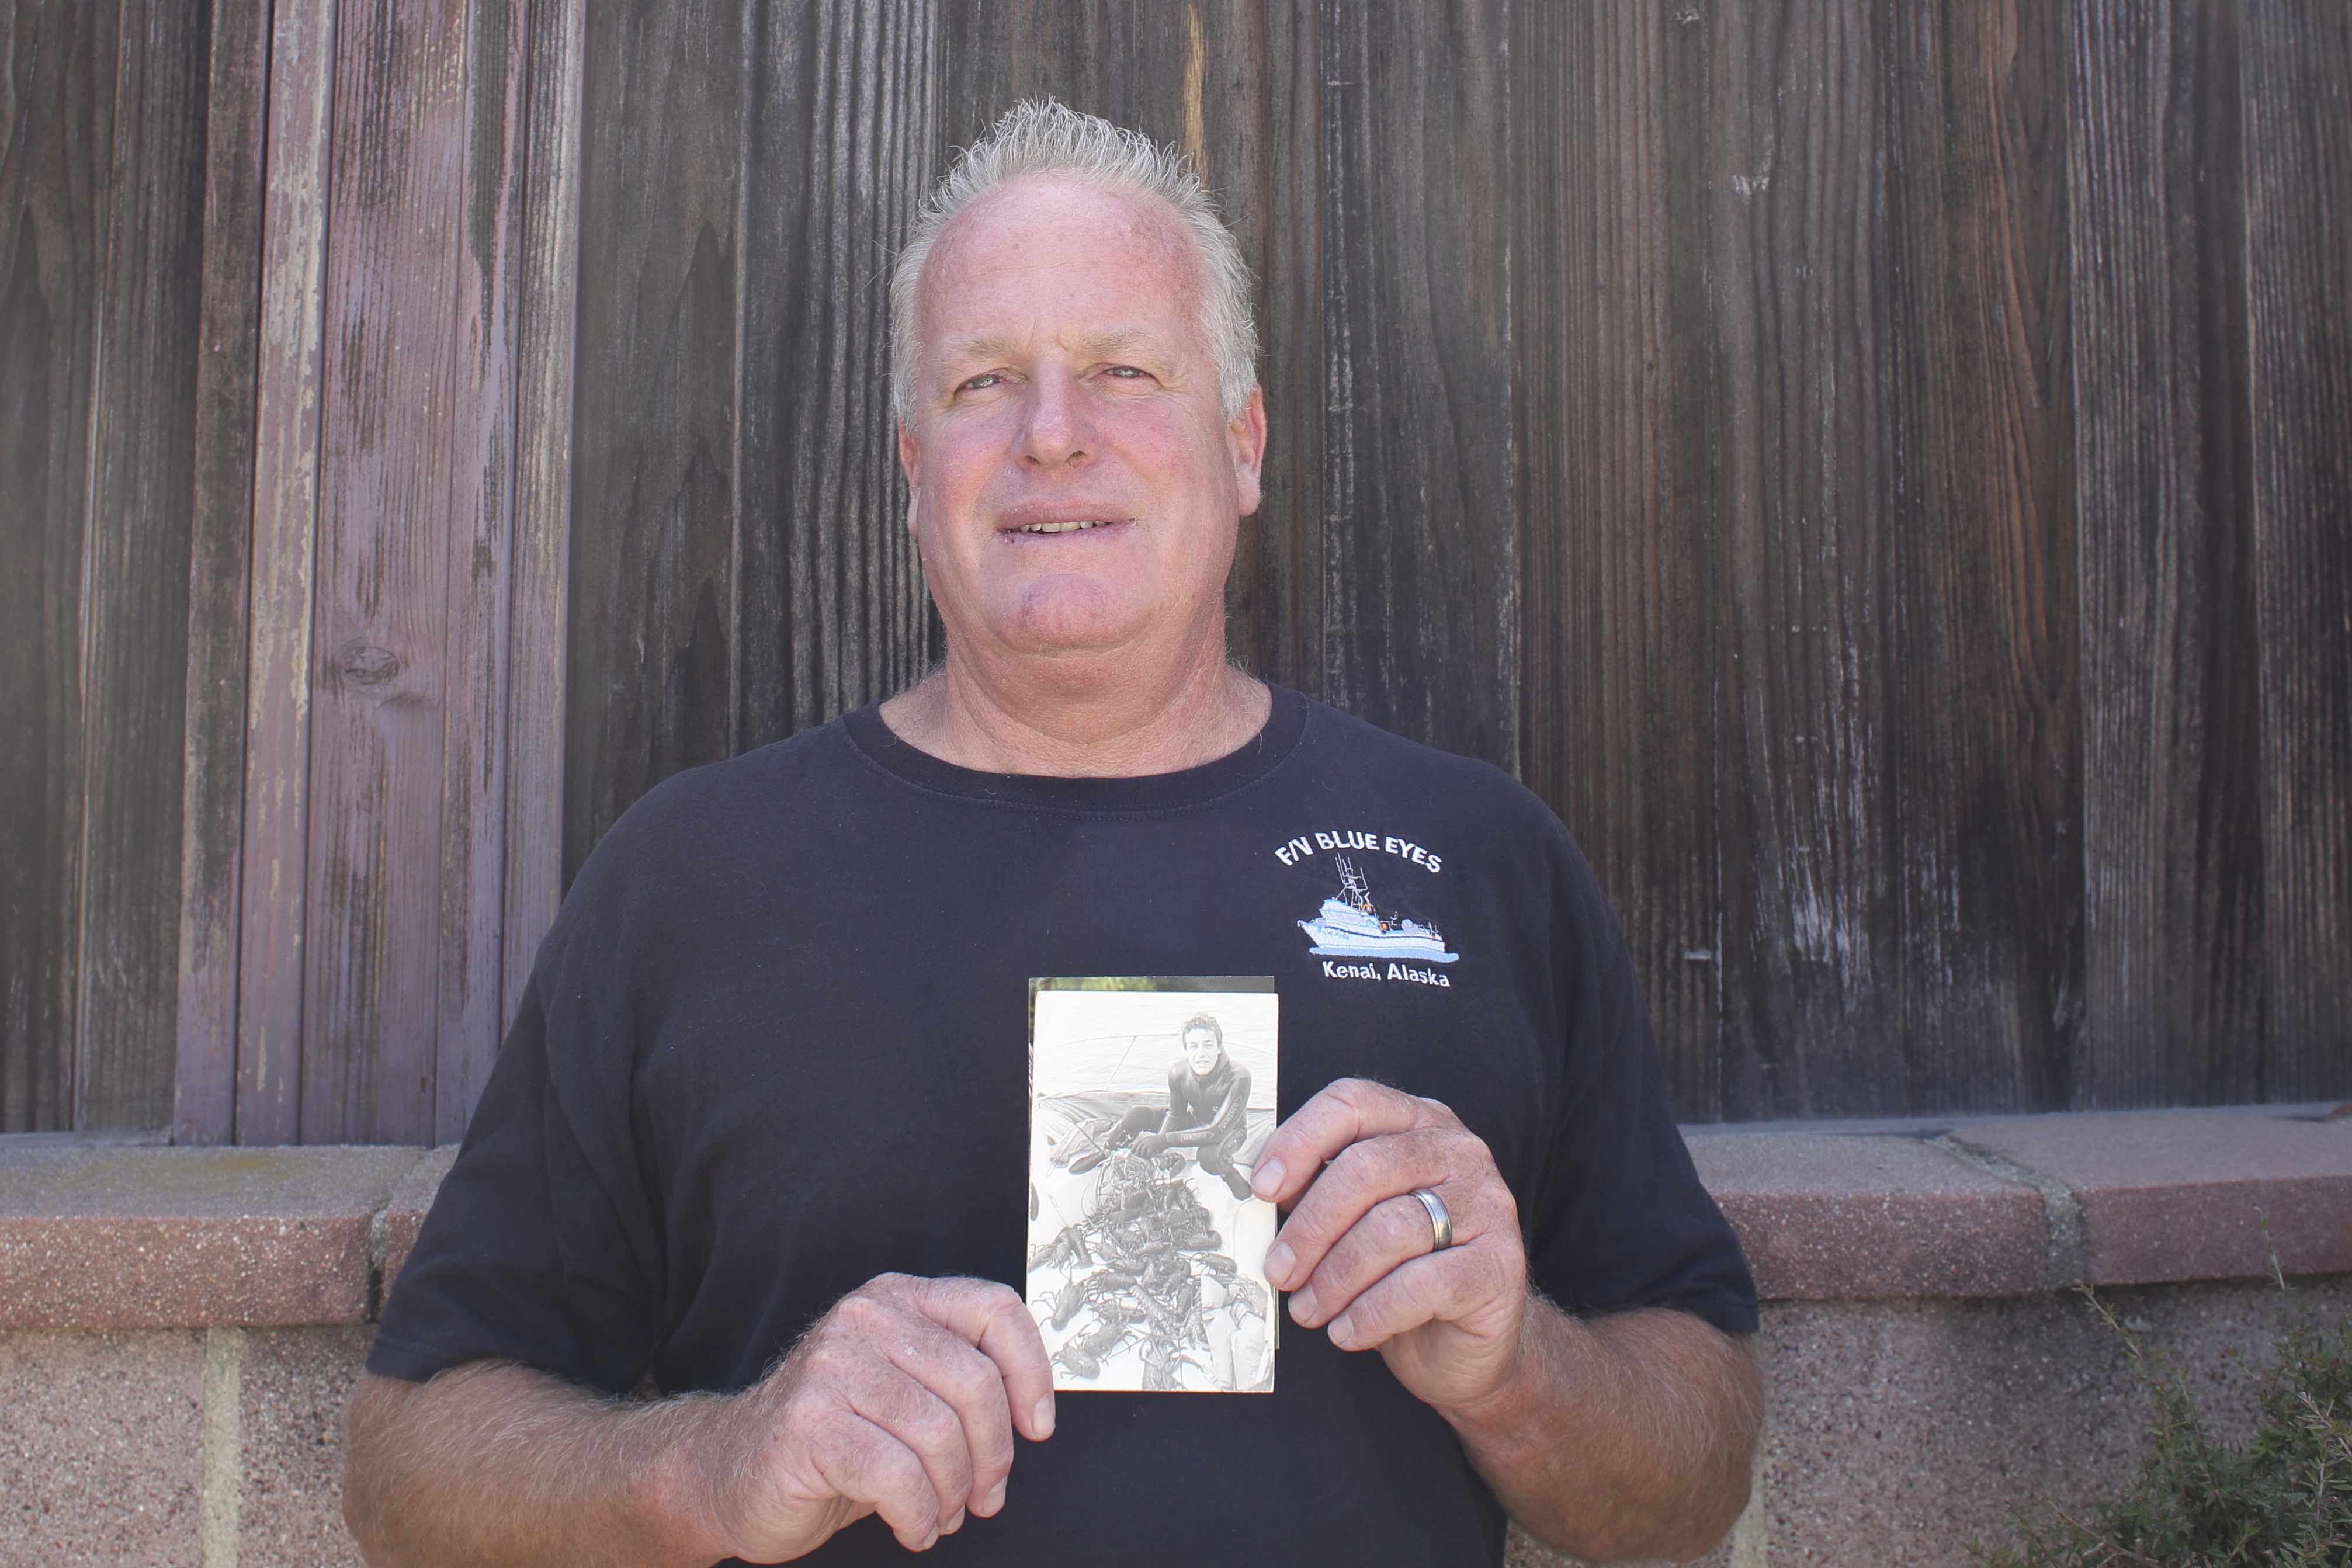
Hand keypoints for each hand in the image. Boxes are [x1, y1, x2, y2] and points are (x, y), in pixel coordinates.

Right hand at [690, 1274, 1054, 1557]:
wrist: (728, 1471)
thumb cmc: (828, 1437)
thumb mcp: (900, 1390)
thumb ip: (953, 1382)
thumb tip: (1030, 1417)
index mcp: (897, 1300)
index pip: (993, 1309)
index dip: (1032, 1369)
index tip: (1037, 1424)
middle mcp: (867, 1320)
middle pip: (976, 1382)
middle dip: (994, 1454)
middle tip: (986, 1493)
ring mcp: (833, 1368)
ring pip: (939, 1433)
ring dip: (953, 1491)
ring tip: (941, 1512)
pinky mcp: (810, 1424)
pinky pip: (897, 1475)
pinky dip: (918, 1514)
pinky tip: (913, 1526)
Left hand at [1131, 1133, 1167, 1157]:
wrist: (1165, 1139)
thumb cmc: (1156, 1140)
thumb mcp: (1146, 1140)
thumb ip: (1139, 1143)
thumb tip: (1129, 1146)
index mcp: (1142, 1140)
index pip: (1134, 1146)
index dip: (1133, 1151)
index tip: (1135, 1154)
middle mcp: (1144, 1142)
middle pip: (1137, 1151)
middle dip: (1138, 1156)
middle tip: (1141, 1158)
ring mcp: (1147, 1145)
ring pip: (1142, 1153)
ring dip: (1144, 1157)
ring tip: (1146, 1157)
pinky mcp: (1152, 1148)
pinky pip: (1147, 1155)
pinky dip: (1148, 1157)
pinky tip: (1150, 1157)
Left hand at [1250, 1080, 1526, 1411]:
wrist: (1469, 1346)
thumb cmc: (1399, 1274)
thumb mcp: (1354, 1222)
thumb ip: (1317, 1193)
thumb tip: (1258, 1189)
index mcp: (1419, 1124)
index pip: (1353, 1102)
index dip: (1300, 1140)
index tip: (1262, 1188)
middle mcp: (1459, 1153)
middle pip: (1365, 1168)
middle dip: (1309, 1226)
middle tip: (1278, 1271)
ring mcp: (1488, 1206)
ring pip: (1390, 1228)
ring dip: (1334, 1277)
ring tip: (1308, 1310)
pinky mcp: (1499, 1267)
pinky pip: (1421, 1285)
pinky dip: (1371, 1313)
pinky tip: (1347, 1331)